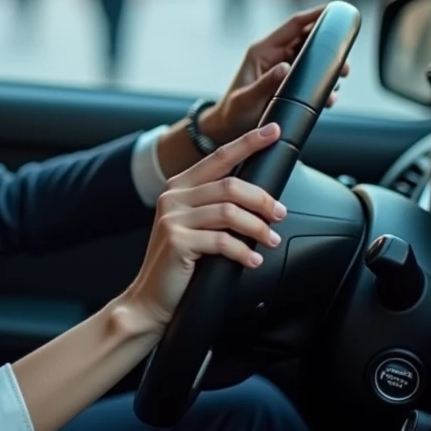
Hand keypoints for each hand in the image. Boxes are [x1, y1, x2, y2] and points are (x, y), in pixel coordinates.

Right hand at [122, 123, 287, 329]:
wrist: (151, 298)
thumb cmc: (179, 264)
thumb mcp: (195, 226)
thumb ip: (216, 207)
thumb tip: (260, 199)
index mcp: (179, 187)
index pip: (219, 157)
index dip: (248, 143)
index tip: (272, 132)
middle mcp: (173, 197)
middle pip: (230, 185)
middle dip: (262, 199)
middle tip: (279, 215)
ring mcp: (172, 218)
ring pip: (229, 212)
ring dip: (257, 227)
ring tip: (270, 240)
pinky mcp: (176, 241)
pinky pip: (222, 241)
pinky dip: (243, 251)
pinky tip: (252, 260)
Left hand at [203, 5, 349, 144]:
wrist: (229, 129)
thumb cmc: (233, 112)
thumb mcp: (246, 99)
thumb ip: (265, 84)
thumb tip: (285, 68)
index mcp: (263, 51)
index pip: (293, 26)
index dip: (315, 15)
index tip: (335, 9)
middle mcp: (275, 55)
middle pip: (308, 40)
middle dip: (329, 46)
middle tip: (344, 60)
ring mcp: (283, 68)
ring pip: (313, 59)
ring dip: (328, 67)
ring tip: (341, 77)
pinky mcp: (289, 83)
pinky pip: (310, 77)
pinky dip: (323, 84)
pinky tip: (329, 97)